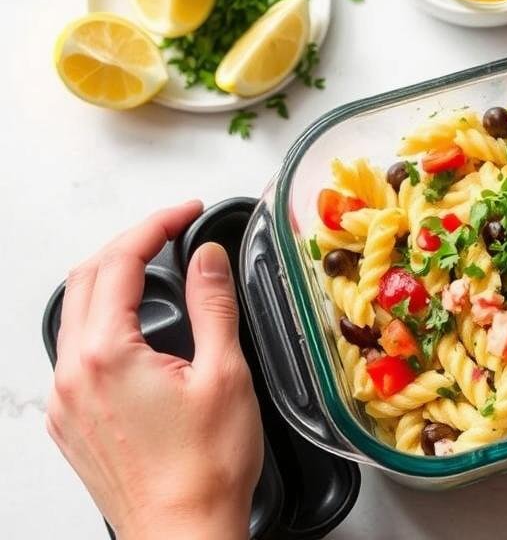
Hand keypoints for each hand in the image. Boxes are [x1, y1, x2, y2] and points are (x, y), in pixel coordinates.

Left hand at [46, 201, 262, 539]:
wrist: (183, 533)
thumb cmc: (204, 469)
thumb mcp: (224, 373)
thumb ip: (213, 304)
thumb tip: (208, 257)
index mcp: (107, 355)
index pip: (120, 262)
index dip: (156, 225)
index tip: (185, 213)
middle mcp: (74, 375)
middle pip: (86, 279)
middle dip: (129, 243)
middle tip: (171, 231)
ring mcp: (67, 402)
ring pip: (75, 314)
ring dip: (111, 280)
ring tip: (155, 270)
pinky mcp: (72, 423)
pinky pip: (74, 352)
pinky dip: (102, 321)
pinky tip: (135, 328)